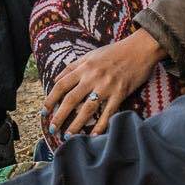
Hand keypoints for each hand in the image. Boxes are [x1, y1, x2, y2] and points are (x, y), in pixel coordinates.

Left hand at [41, 29, 166, 137]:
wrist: (140, 48)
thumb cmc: (115, 52)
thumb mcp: (91, 55)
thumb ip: (73, 66)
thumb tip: (56, 79)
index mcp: (84, 67)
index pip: (61, 85)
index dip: (50, 99)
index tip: (44, 112)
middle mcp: (92, 77)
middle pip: (71, 100)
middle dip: (59, 116)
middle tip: (52, 129)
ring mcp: (107, 86)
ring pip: (87, 109)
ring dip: (76, 125)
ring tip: (68, 136)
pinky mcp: (120, 93)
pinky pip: (108, 113)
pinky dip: (100, 126)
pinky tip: (93, 136)